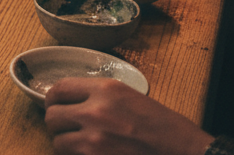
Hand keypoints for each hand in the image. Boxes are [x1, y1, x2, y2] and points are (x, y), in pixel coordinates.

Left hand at [44, 78, 212, 154]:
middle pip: (52, 116)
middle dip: (57, 124)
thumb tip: (71, 102)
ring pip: (58, 142)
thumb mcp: (128, 97)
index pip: (58, 89)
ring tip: (78, 146)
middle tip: (67, 129)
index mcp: (104, 90)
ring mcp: (95, 140)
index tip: (55, 105)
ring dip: (65, 145)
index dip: (53, 99)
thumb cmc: (163, 127)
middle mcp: (95, 112)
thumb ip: (97, 96)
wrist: (185, 152)